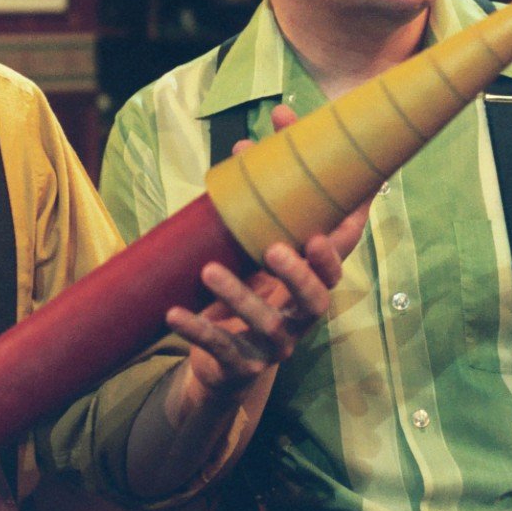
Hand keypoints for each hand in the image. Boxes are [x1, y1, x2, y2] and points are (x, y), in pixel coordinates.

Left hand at [167, 105, 368, 398]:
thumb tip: (247, 144)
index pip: (338, 258)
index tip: (318, 228)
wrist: (222, 360)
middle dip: (297, 273)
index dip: (335, 243)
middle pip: (317, 296)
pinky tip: (173, 314)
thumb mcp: (253, 245)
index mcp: (312, 279)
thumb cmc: (247, 288)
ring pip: (268, 324)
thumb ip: (258, 200)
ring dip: (239, 296)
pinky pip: (223, 349)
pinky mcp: (244, 366)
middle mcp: (303, 313)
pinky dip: (197, 330)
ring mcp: (276, 344)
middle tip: (273, 248)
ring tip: (209, 272)